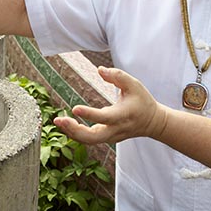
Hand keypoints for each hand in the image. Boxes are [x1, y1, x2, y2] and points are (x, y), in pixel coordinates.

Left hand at [53, 66, 167, 144]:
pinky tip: (66, 125)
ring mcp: (111, 136)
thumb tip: (99, 70)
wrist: (152, 122)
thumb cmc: (142, 101)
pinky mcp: (107, 138)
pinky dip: (76, 134)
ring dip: (72, 133)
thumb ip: (117, 76)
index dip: (89, 114)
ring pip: (89, 141)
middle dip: (74, 131)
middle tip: (59, 120)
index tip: (74, 108)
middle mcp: (116, 129)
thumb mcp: (134, 84)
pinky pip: (90, 140)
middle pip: (93, 137)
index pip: (105, 117)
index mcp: (123, 115)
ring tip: (58, 122)